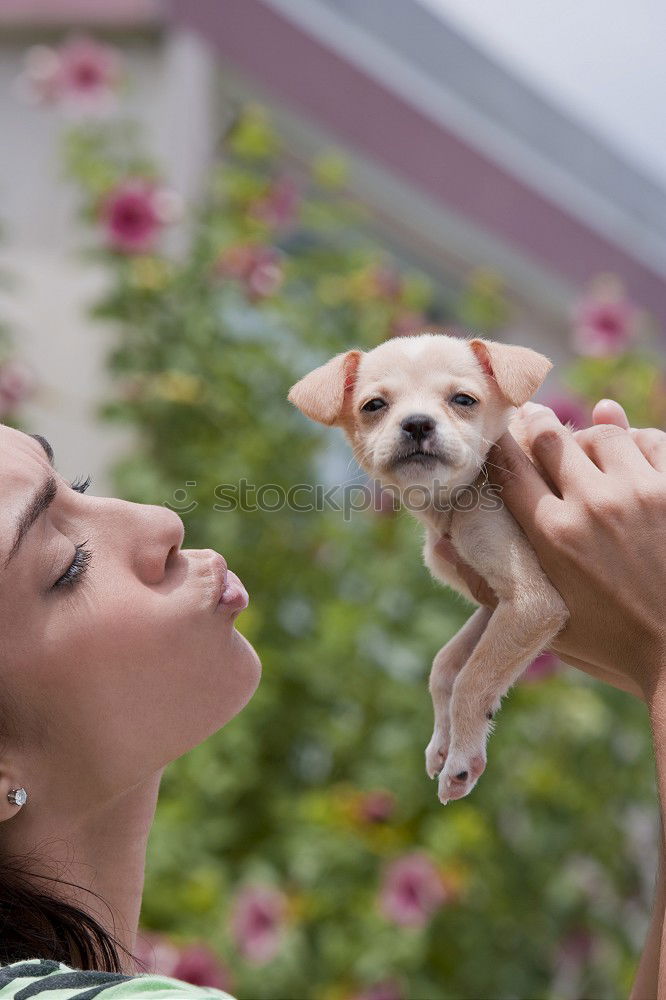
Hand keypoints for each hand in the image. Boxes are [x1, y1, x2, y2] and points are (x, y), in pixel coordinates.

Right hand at [435, 399, 665, 700]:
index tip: (501, 439)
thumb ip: (492, 582)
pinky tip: (629, 462)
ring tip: (589, 458)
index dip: (500, 444)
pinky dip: (636, 443)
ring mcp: (638, 494)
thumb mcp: (542, 619)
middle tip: (539, 430)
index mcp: (550, 537)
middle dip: (539, 429)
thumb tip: (439, 544)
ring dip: (591, 441)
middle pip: (549, 436)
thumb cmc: (611, 646)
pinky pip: (649, 439)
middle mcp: (590, 507)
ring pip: (601, 433)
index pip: (508, 465)